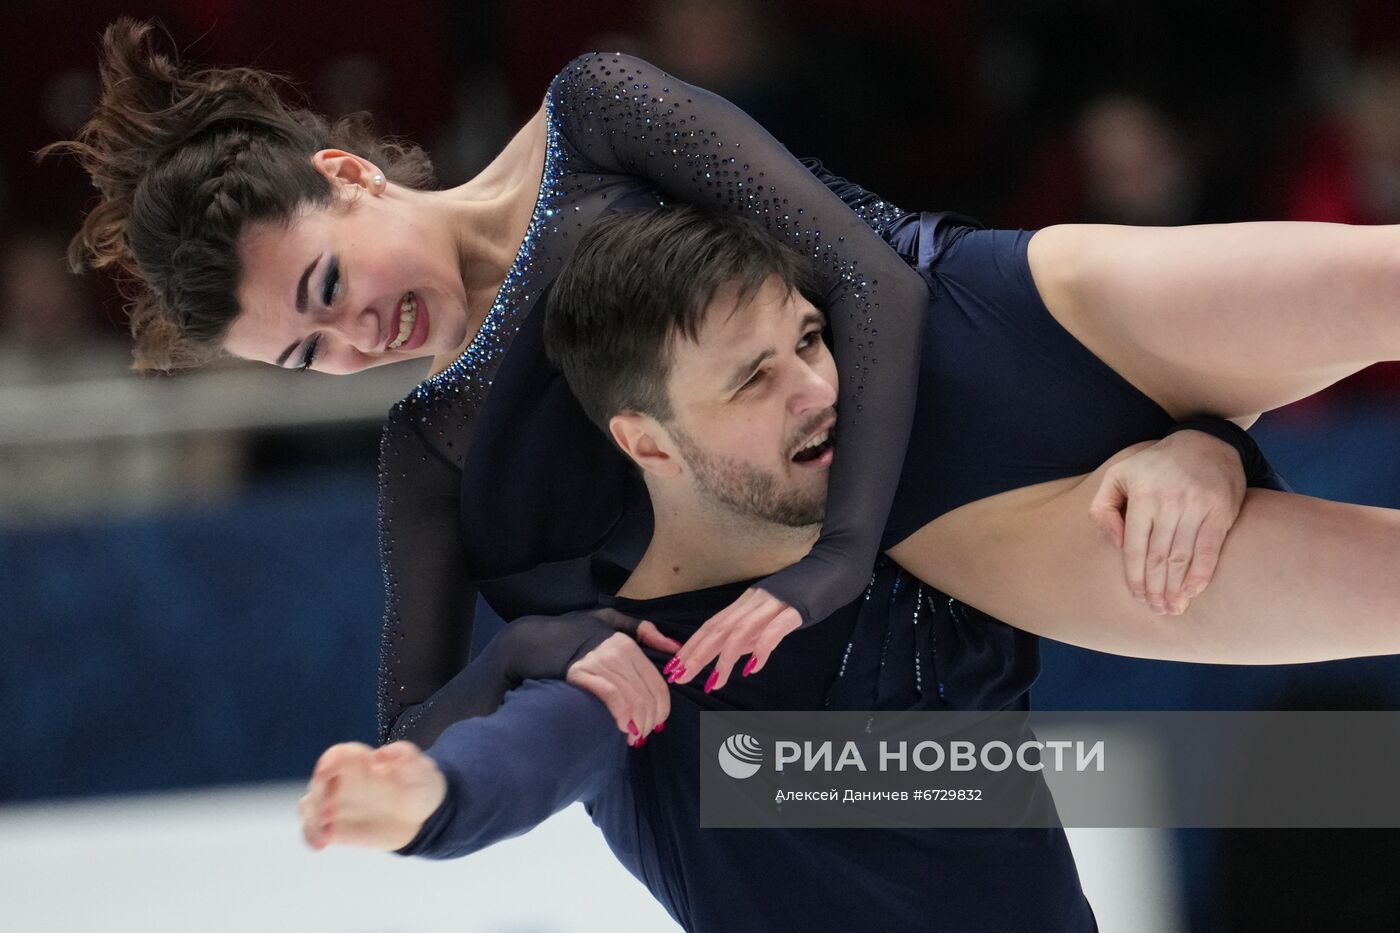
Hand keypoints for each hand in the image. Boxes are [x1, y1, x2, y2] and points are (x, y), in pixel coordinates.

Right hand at [298, 741, 445, 851]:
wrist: (422, 816)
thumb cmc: (419, 784)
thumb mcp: (422, 769)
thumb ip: (406, 756)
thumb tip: (383, 753)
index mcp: (362, 763)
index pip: (339, 755)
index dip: (329, 761)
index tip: (325, 771)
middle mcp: (344, 782)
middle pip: (318, 782)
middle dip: (317, 793)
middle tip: (326, 807)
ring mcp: (337, 806)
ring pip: (310, 806)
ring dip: (311, 817)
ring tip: (323, 831)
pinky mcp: (336, 828)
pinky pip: (315, 831)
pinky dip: (312, 836)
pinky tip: (320, 845)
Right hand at [566, 621, 679, 745]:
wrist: (537, 639)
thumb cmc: (577, 632)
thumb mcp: (612, 620)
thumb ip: (644, 631)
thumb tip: (675, 647)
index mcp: (628, 644)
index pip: (656, 683)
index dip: (662, 708)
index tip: (658, 722)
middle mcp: (617, 653)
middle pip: (646, 695)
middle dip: (649, 721)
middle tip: (643, 734)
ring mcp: (599, 663)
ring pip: (632, 699)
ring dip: (636, 724)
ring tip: (633, 736)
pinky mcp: (580, 675)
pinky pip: (612, 697)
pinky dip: (622, 715)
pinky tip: (621, 728)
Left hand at [664, 587, 801, 692]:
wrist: (834, 566)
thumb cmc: (803, 594)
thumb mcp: (771, 617)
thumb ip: (754, 636)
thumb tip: (739, 661)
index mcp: (744, 604)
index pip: (712, 626)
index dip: (692, 646)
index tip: (675, 667)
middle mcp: (753, 602)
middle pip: (719, 629)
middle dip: (697, 654)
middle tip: (680, 677)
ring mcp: (773, 603)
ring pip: (741, 631)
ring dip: (725, 658)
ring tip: (714, 682)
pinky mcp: (795, 608)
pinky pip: (774, 629)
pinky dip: (761, 647)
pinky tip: (753, 666)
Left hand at [1089, 431, 1245, 614]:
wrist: (1204, 443)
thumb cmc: (1153, 466)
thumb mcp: (1117, 476)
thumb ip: (1104, 509)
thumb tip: (1117, 544)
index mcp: (1141, 496)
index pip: (1135, 548)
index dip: (1135, 577)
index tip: (1136, 597)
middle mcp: (1169, 502)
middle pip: (1159, 558)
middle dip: (1156, 589)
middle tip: (1156, 610)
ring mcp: (1197, 507)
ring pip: (1183, 558)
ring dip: (1176, 588)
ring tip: (1172, 608)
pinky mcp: (1221, 512)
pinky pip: (1210, 550)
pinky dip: (1201, 574)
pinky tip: (1192, 591)